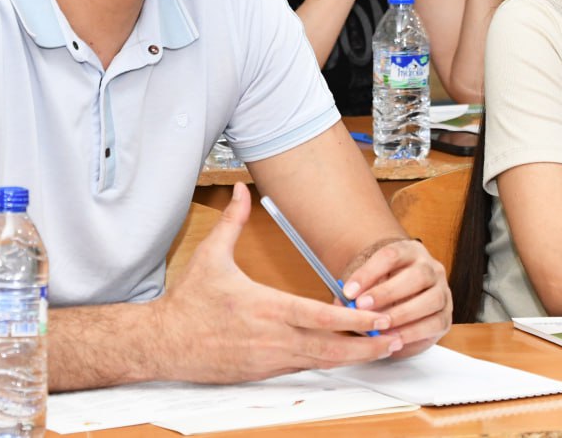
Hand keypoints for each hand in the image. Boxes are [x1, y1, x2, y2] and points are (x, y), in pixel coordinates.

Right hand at [153, 184, 402, 382]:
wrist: (165, 342)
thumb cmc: (189, 301)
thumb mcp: (211, 256)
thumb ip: (233, 221)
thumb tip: (241, 189)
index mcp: (266, 308)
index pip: (319, 317)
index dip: (353, 320)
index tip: (379, 317)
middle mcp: (273, 338)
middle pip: (330, 348)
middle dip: (367, 346)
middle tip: (396, 339)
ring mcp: (269, 360)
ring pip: (321, 363)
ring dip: (353, 357)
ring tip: (383, 350)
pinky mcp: (263, 372)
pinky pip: (303, 368)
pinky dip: (327, 363)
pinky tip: (346, 356)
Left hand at [340, 238, 451, 357]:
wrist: (407, 302)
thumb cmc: (385, 290)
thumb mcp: (370, 285)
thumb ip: (356, 293)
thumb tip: (340, 304)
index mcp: (409, 251)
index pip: (391, 255)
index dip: (368, 273)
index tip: (348, 291)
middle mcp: (431, 267)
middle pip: (416, 275)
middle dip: (387, 293)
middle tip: (362, 307)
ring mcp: (443, 290)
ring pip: (431, 299)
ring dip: (402, 314)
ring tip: (379, 326)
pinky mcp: (446, 315)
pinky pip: (436, 322)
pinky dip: (414, 332)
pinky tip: (395, 337)